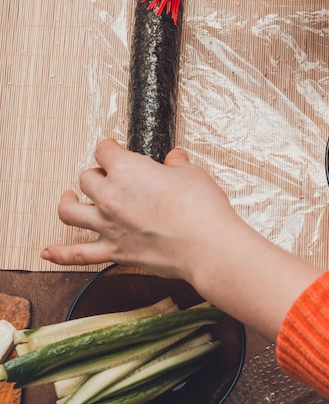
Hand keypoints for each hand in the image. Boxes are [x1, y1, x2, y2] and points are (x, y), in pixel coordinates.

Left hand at [41, 139, 237, 279]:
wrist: (207, 245)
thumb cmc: (201, 208)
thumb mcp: (192, 175)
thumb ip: (177, 165)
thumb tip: (175, 159)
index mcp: (126, 170)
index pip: (105, 150)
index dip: (111, 148)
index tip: (116, 150)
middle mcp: (110, 196)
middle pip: (87, 178)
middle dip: (97, 174)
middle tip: (108, 177)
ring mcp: (107, 226)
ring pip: (70, 211)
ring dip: (67, 202)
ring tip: (69, 198)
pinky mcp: (114, 252)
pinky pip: (78, 255)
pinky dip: (59, 254)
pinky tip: (46, 252)